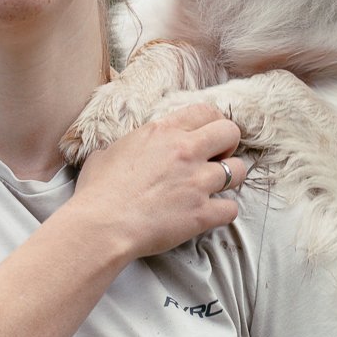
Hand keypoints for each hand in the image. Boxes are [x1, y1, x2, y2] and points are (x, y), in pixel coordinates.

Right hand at [70, 100, 244, 260]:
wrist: (101, 225)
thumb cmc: (98, 191)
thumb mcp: (107, 153)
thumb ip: (126, 147)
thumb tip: (119, 152)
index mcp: (163, 132)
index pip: (206, 111)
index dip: (212, 123)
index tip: (207, 137)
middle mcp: (186, 151)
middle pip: (231, 133)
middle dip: (228, 145)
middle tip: (215, 159)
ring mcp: (197, 182)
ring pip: (239, 171)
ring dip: (230, 178)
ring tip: (215, 188)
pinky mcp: (201, 213)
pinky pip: (231, 209)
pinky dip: (223, 212)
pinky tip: (209, 214)